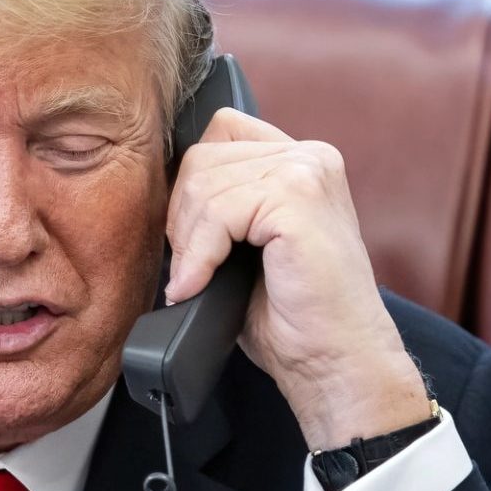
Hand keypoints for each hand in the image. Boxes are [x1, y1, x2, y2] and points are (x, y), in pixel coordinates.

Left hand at [163, 108, 431, 450]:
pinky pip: (217, 212)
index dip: (191, 183)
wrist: (335, 359)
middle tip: (190, 267)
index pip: (218, 131)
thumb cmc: (291, 313)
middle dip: (181, 217)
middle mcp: (310, 156)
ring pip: (202, 183)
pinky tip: (200, 285)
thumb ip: (220, 202)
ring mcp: (307, 172)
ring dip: (187, 242)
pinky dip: (198, 255)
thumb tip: (156, 188)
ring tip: (197, 279)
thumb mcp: (246, 242)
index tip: (190, 236)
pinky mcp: (298, 198)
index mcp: (300, 159)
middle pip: (201, 157)